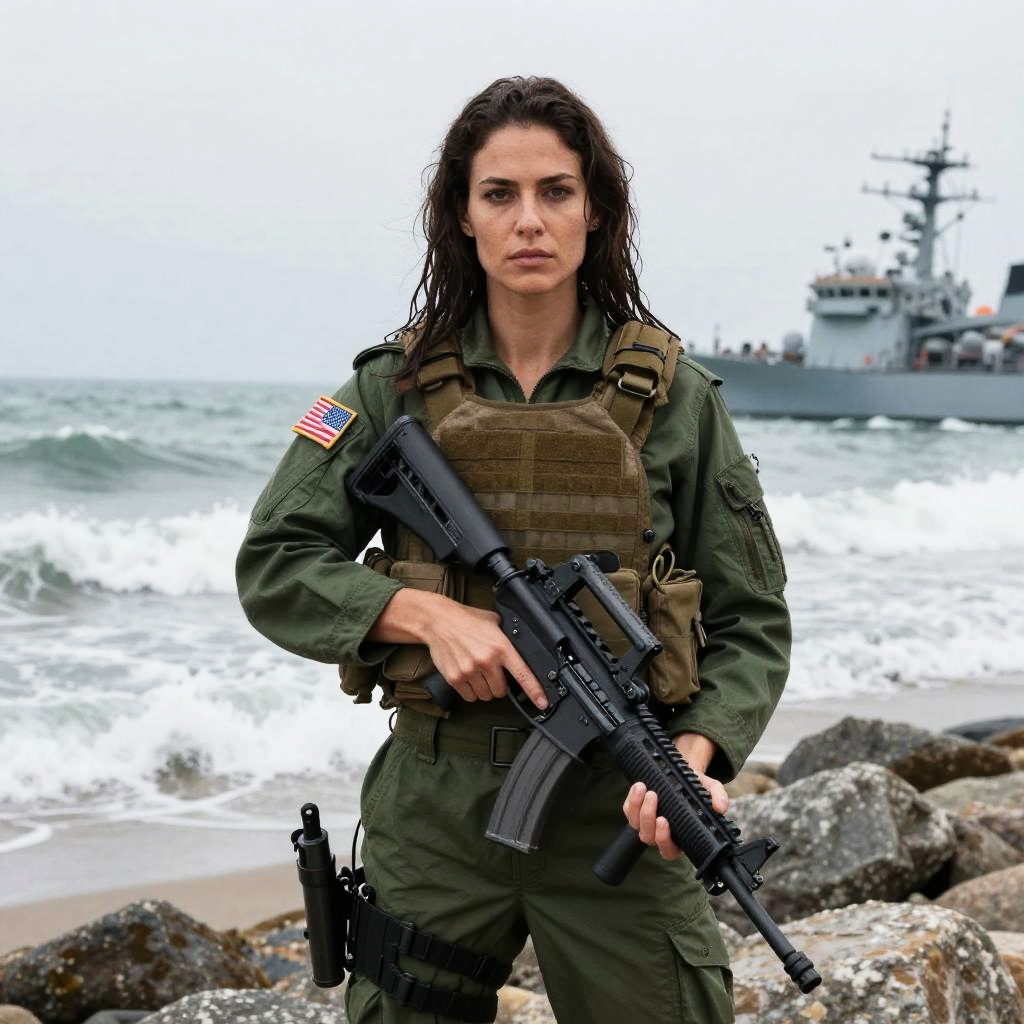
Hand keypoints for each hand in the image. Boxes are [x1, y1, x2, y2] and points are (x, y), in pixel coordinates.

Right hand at [368, 589, 547, 709]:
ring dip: (484, 689)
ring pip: (485, 696)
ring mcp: (470, 671)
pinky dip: (470, 691)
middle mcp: (486, 661)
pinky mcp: (455, 678)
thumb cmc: (466, 620)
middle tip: (492, 673)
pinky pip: (469, 697)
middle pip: (501, 691)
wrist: (439, 621)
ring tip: (477, 673)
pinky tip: (468, 677)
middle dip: (499, 686)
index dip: (535, 691)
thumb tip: (520, 647)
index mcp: (501, 647)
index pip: (523, 674)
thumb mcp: (494, 622)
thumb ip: (507, 637)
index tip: (542, 703)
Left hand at [621, 733, 727, 860]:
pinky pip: (628, 810)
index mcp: (679, 837)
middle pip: (648, 837)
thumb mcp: (710, 789)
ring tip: (645, 788)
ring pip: (635, 824)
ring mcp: (645, 823)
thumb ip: (718, 797)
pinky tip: (639, 786)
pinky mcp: (634, 811)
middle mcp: (660, 834)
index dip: (664, 839)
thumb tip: (720, 807)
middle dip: (648, 817)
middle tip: (654, 796)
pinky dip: (631, 799)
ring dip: (638, 807)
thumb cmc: (695, 787)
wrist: (681, 773)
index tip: (665, 820)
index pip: (668, 850)